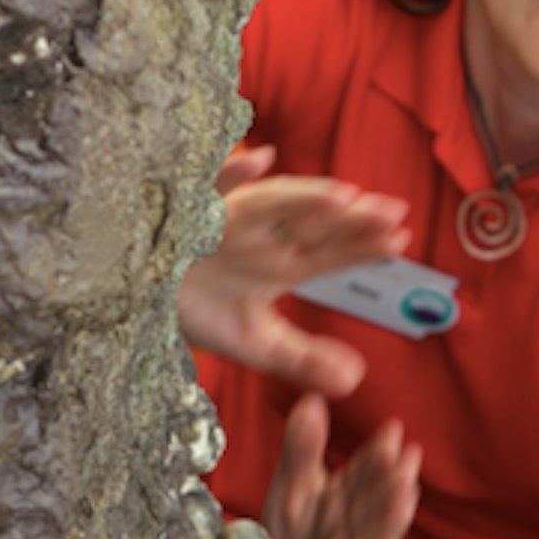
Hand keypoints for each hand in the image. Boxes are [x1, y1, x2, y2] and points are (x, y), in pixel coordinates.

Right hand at [178, 145, 411, 397]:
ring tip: (343, 197)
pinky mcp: (187, 212)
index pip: (332, 254)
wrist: (136, 297)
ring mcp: (226, 221)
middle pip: (313, 225)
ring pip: (271, 204)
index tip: (402, 240)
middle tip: (393, 213)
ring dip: (304, 198)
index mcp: (281, 265)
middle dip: (350, 220)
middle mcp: (261, 238)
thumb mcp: (254, 341)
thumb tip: (355, 379)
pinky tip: (259, 158)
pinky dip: (231, 174)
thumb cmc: (199, 306)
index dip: (364, 248)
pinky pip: (208, 187)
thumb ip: (303, 357)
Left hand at [261, 395, 421, 538]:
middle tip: (407, 455)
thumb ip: (302, 450)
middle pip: (374, 502)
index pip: (363, 473)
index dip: (376, 454)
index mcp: (344, 499)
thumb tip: (311, 397)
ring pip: (374, 538)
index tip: (392, 430)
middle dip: (390, 480)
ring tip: (406, 493)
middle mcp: (354, 528)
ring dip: (391, 518)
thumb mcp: (291, 494)